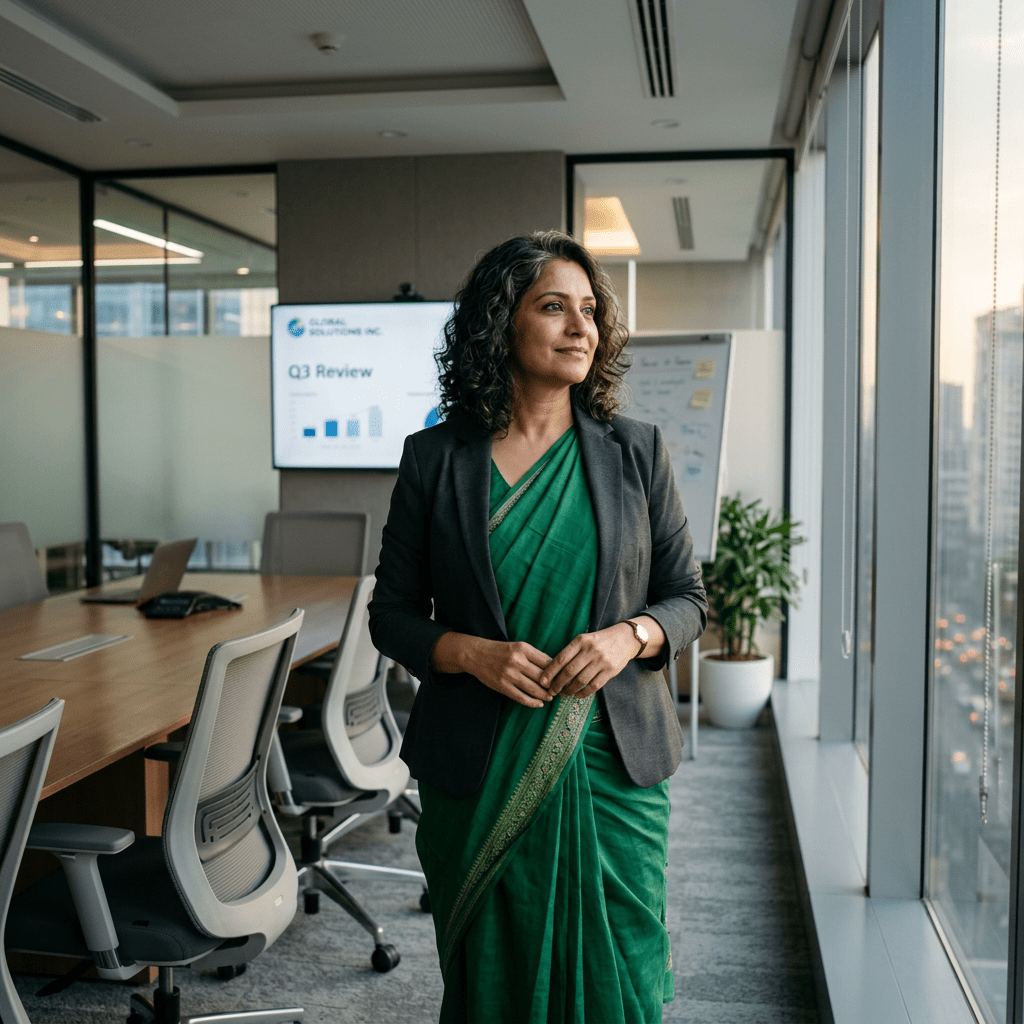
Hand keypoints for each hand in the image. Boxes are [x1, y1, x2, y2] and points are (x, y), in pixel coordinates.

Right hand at [430, 633, 553, 707]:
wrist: (476, 654)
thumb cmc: (501, 651)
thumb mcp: (518, 647)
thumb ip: (534, 656)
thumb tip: (555, 669)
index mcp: (523, 648)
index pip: (547, 661)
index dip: (558, 671)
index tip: (563, 677)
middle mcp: (517, 660)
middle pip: (543, 677)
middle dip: (553, 686)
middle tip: (560, 690)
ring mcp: (509, 674)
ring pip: (534, 689)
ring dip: (545, 695)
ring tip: (550, 697)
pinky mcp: (502, 686)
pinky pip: (521, 697)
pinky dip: (532, 702)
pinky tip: (539, 704)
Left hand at [540, 623, 638, 698]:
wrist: (625, 639)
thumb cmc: (599, 641)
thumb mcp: (584, 640)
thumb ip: (570, 652)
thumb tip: (552, 671)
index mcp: (580, 641)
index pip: (561, 658)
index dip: (550, 672)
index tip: (542, 681)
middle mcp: (590, 650)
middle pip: (569, 671)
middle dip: (558, 684)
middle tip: (551, 692)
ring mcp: (601, 661)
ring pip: (581, 680)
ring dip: (569, 690)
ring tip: (563, 694)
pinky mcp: (610, 671)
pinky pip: (594, 686)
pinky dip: (583, 693)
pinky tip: (577, 695)